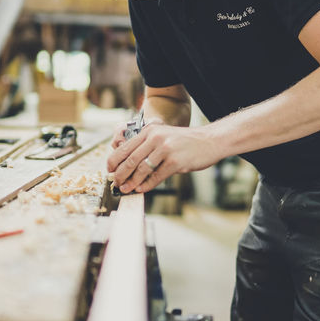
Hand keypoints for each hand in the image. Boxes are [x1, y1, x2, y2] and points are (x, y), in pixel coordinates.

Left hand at [107, 124, 223, 193]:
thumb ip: (148, 146)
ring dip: (132, 182)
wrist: (209, 141)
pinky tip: (142, 189)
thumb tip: (130, 164)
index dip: (114, 161)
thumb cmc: (186, 141)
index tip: (109, 170)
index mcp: (150, 130)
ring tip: (126, 189)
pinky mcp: (175, 162)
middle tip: (116, 183)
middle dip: (120, 174)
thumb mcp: (164, 136)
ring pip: (141, 169)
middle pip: (130, 160)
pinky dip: (147, 185)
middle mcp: (155, 138)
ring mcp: (165, 149)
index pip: (125, 147)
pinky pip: (156, 177)